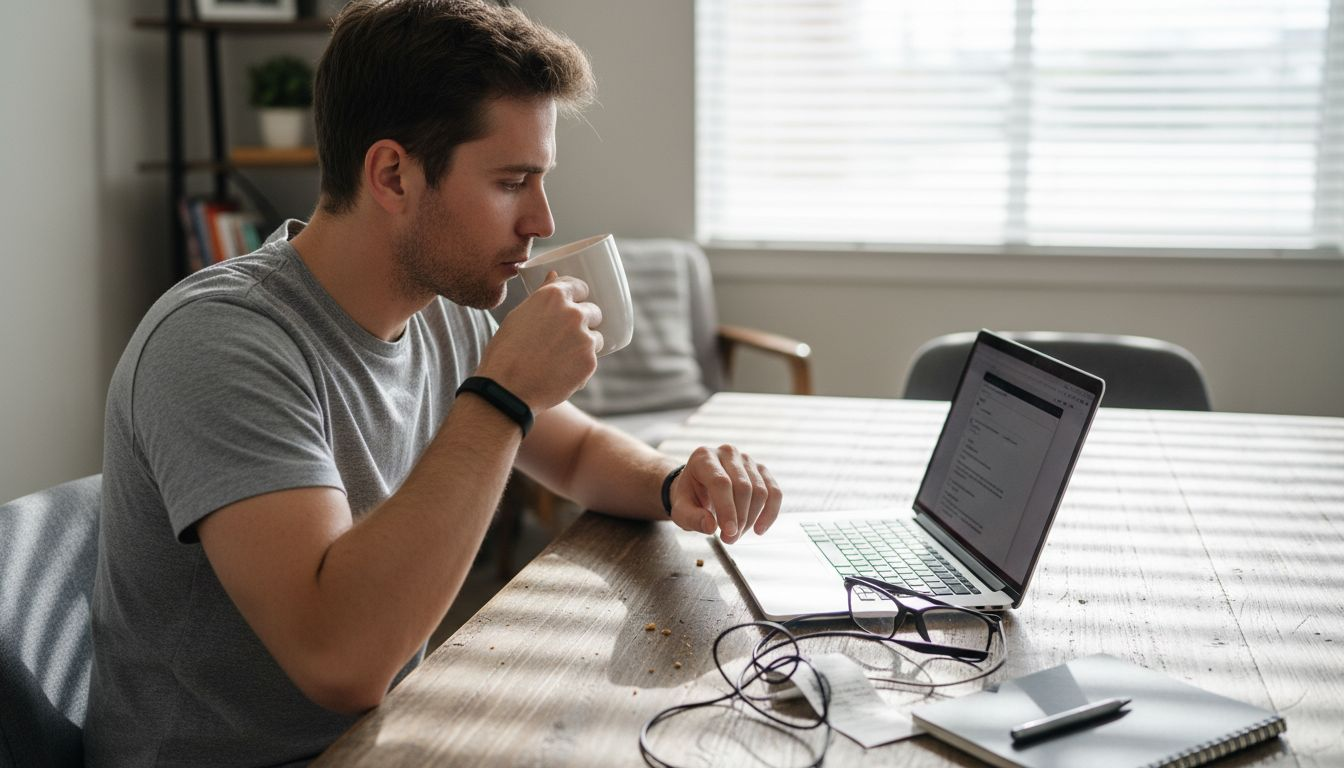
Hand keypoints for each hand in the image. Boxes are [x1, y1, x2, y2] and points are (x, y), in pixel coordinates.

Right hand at [477, 272, 602, 410]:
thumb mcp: (518, 316)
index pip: (580, 286)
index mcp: (553, 296)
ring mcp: (584, 338)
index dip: (578, 297)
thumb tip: (553, 274)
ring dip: (585, 345)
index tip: (573, 306)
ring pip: (596, 337)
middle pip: (593, 311)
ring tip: (561, 358)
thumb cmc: (506, 351)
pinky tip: (561, 372)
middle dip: (584, 322)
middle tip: (564, 338)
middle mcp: (573, 313)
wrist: (507, 389)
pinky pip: (592, 360)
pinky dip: (581, 366)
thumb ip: (542, 295)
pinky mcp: (590, 362)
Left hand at [668, 445, 781, 542]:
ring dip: (751, 519)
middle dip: (740, 518)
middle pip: (743, 487)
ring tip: (736, 534)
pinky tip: (759, 529)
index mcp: (704, 457)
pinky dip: (770, 513)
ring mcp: (746, 460)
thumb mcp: (681, 510)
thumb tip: (710, 526)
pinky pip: (774, 492)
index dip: (727, 509)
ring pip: (760, 491)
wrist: (697, 487)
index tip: (729, 532)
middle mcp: (727, 453)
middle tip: (729, 539)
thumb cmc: (689, 498)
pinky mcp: (761, 470)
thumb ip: (692, 518)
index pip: (721, 482)